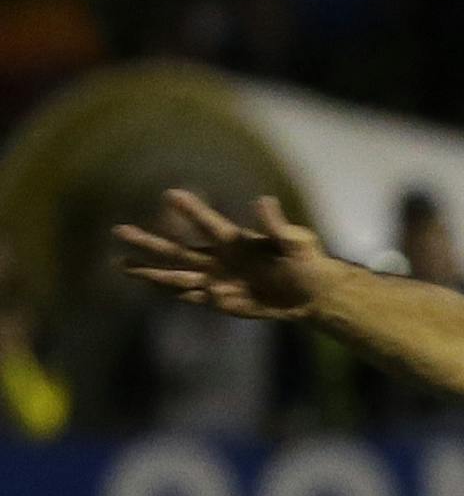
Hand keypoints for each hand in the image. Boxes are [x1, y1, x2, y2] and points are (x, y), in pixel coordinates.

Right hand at [114, 190, 334, 321]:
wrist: (312, 293)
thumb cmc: (306, 260)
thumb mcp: (296, 242)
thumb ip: (277, 226)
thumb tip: (264, 201)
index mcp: (236, 240)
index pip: (209, 224)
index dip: (192, 210)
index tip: (171, 194)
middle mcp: (220, 258)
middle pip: (179, 251)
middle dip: (149, 243)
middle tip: (119, 230)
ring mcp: (219, 280)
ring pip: (179, 276)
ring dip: (152, 272)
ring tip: (121, 265)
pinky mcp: (224, 301)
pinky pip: (196, 298)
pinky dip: (180, 295)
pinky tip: (154, 288)